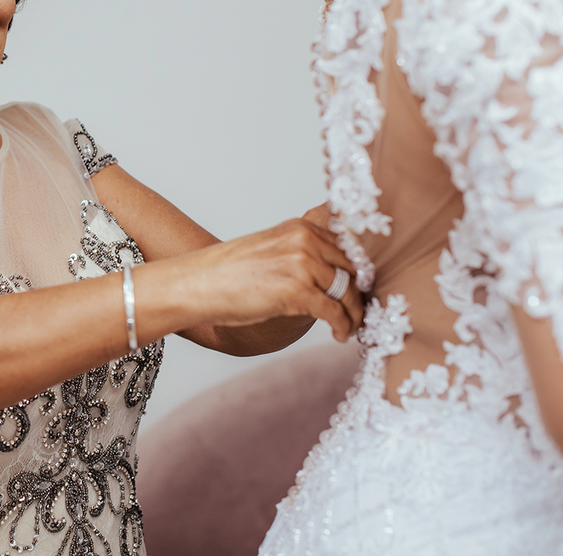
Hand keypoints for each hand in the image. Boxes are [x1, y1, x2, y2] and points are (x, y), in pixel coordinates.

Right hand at [163, 217, 361, 341]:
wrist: (198, 284)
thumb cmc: (229, 272)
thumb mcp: (271, 248)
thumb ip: (302, 251)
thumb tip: (336, 271)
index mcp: (301, 228)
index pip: (350, 245)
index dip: (362, 269)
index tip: (365, 286)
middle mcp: (305, 240)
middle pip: (354, 268)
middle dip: (361, 292)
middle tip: (361, 311)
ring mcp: (302, 265)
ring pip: (349, 291)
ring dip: (355, 313)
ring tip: (350, 326)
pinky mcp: (297, 292)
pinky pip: (335, 312)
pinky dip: (343, 326)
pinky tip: (339, 335)